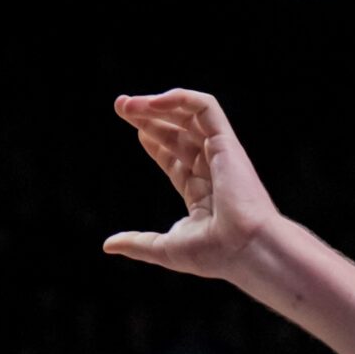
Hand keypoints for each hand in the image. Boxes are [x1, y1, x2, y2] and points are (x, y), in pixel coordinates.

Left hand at [103, 90, 279, 278]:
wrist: (245, 249)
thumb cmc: (215, 254)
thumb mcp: (165, 249)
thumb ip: (137, 243)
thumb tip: (109, 245)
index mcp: (203, 192)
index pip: (176, 156)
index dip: (154, 140)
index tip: (135, 131)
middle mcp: (213, 170)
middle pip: (178, 132)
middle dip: (149, 116)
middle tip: (121, 106)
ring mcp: (221, 154)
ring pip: (189, 116)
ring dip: (158, 105)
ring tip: (128, 105)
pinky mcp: (227, 142)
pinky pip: (205, 108)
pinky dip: (180, 98)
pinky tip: (153, 103)